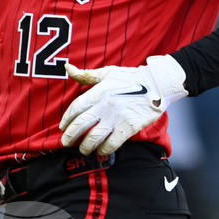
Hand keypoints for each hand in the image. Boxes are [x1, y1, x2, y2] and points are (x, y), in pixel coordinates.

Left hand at [59, 55, 187, 155]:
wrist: (157, 84)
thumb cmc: (131, 78)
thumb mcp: (107, 73)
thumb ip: (86, 75)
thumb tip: (68, 69)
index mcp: (98, 92)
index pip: (76, 108)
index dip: (66, 119)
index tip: (62, 127)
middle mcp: (105, 105)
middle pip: (81, 125)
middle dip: (70, 136)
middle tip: (65, 143)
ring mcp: (117, 117)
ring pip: (94, 137)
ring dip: (85, 146)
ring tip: (83, 149)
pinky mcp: (129, 127)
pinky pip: (112, 143)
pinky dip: (104, 149)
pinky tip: (101, 150)